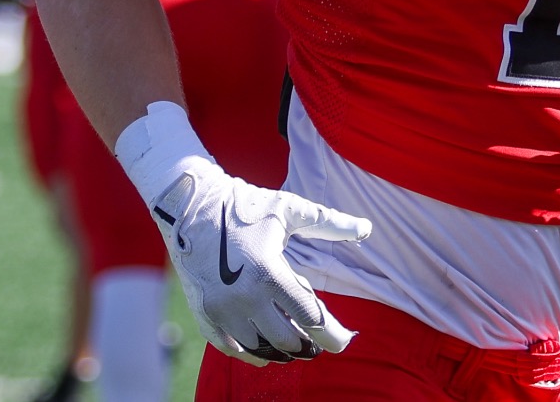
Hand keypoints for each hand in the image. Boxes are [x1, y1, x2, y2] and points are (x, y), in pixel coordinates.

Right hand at [116, 102, 370, 364]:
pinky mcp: (204, 314)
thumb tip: (367, 228)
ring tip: (298, 344)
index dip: (331, 336)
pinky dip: (253, 354)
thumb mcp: (289, 209)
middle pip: (288, 340)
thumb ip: (330, 222)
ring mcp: (221, 309)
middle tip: (319, 342)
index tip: (343, 342)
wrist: (191, 206)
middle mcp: (243, 296)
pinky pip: (233, 349)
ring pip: (261, 348)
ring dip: (283, 350)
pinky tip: (268, 351)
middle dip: (308, 345)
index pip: (309, 317)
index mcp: (268, 272)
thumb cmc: (246, 205)